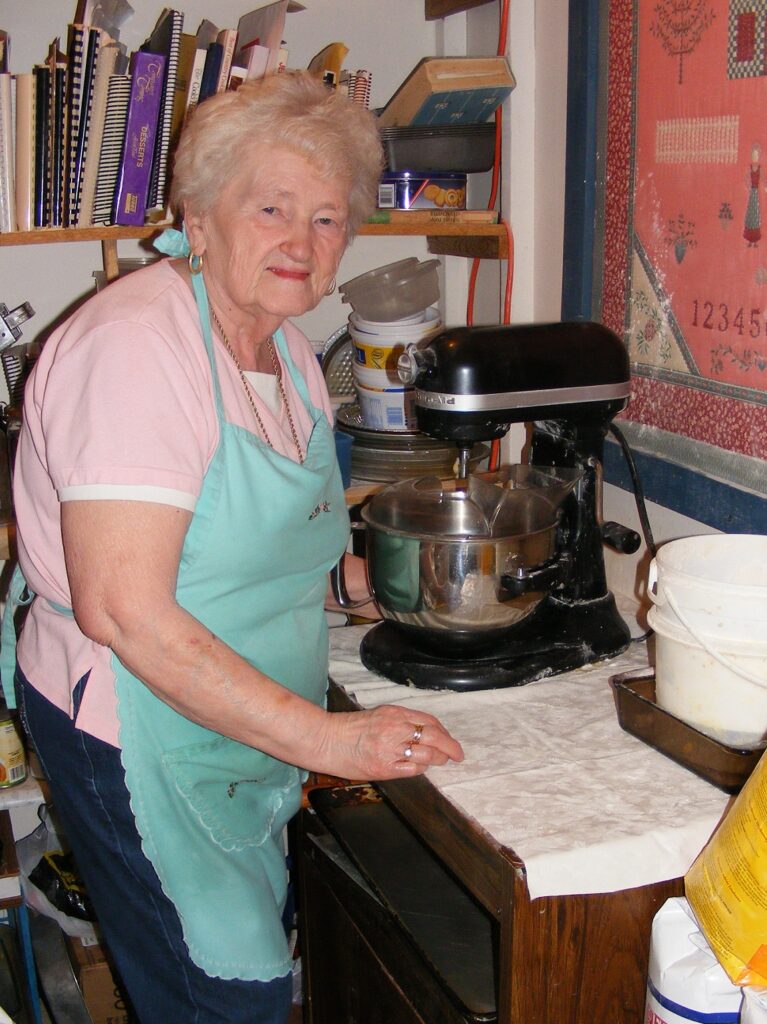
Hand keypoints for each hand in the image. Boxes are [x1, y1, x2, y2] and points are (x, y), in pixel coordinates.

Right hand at [320, 705, 463, 780]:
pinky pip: (412, 770)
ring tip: (439, 761)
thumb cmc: (350, 728)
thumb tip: (423, 732)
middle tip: (458, 755)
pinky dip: (420, 769)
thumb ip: (400, 722)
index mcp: (394, 713)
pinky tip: (420, 768)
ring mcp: (390, 749)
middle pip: (434, 737)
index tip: (449, 739)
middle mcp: (395, 729)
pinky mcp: (384, 767)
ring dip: (437, 759)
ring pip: (427, 755)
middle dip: (451, 747)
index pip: (429, 721)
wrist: (327, 740)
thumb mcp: (378, 715)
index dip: (444, 732)